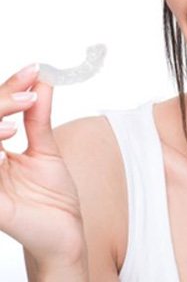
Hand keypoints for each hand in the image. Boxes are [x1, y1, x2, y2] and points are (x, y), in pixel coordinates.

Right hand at [0, 64, 86, 268]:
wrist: (65, 232)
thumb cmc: (52, 196)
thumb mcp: (46, 150)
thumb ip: (38, 119)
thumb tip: (41, 83)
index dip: (9, 91)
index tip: (34, 71)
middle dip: (1, 102)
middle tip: (29, 93)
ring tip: (18, 116)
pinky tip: (5, 137)